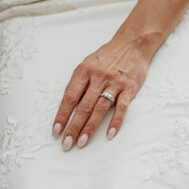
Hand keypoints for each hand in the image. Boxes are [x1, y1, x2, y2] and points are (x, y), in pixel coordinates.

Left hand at [52, 35, 151, 149]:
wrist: (132, 43)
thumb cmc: (107, 57)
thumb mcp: (87, 64)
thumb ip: (79, 84)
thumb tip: (66, 107)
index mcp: (83, 71)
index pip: (69, 97)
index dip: (62, 115)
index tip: (56, 131)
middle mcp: (97, 77)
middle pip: (83, 106)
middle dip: (73, 127)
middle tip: (66, 144)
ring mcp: (114, 82)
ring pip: (100, 108)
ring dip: (90, 128)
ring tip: (82, 142)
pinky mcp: (129, 87)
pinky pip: (122, 107)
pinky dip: (116, 121)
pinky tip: (109, 134)